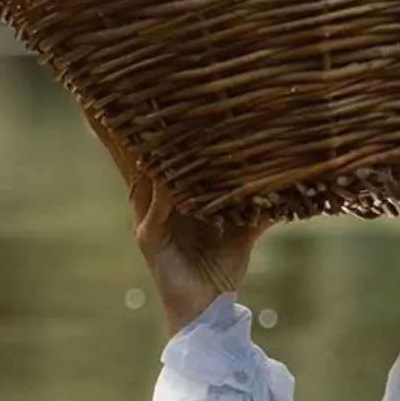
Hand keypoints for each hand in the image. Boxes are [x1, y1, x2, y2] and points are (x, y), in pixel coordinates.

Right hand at [84, 110, 272, 335]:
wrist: (208, 311)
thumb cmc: (220, 268)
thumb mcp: (242, 227)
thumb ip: (258, 202)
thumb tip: (292, 182)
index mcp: (166, 195)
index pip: (150, 152)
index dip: (143, 123)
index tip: (142, 89)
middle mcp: (150, 201)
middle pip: (132, 155)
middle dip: (119, 126)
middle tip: (107, 90)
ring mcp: (147, 218)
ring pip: (138, 174)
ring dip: (137, 146)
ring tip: (134, 114)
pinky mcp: (150, 239)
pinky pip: (157, 208)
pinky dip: (166, 190)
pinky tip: (171, 175)